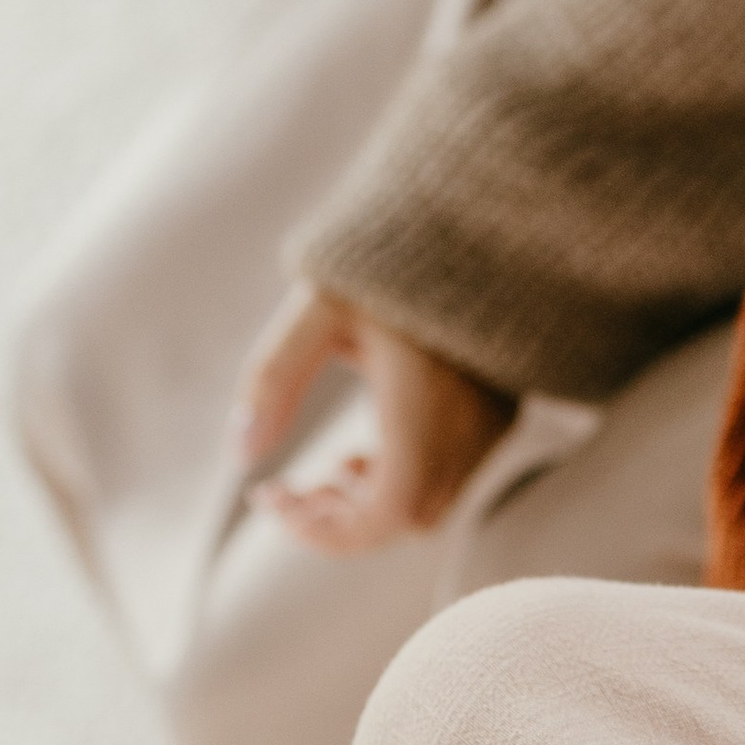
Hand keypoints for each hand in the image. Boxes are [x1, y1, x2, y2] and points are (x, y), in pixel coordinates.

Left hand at [233, 283, 515, 552]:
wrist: (476, 214)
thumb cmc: (389, 256)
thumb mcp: (318, 307)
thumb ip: (274, 378)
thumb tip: (240, 454)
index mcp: (423, 407)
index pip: (383, 517)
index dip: (323, 529)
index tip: (270, 496)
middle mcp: (469, 427)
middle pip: (408, 519)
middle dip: (345, 520)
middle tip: (293, 489)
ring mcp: (494, 422)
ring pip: (435, 502)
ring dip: (378, 501)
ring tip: (336, 465)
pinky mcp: (504, 410)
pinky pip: (457, 474)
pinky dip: (411, 479)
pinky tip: (379, 437)